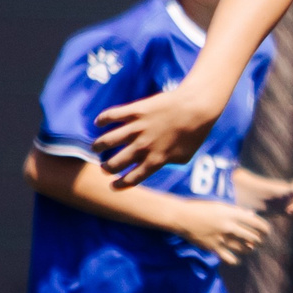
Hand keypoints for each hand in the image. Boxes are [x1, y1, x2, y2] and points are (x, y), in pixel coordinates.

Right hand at [95, 87, 226, 188]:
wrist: (196, 107)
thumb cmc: (195, 133)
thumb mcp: (185, 156)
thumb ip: (170, 163)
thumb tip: (162, 164)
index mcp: (156, 160)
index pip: (132, 178)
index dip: (120, 184)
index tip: (112, 185)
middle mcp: (143, 147)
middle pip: (115, 163)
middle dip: (107, 168)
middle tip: (105, 167)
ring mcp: (137, 129)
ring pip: (107, 141)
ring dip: (98, 147)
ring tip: (96, 148)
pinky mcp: (134, 111)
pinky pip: (111, 116)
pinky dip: (102, 120)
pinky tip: (98, 123)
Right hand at [177, 201, 272, 264]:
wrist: (182, 216)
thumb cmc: (201, 208)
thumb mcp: (220, 205)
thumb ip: (237, 211)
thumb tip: (252, 216)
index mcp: (232, 214)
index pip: (257, 223)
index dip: (265, 228)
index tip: (267, 232)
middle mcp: (229, 226)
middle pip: (253, 237)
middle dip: (259, 240)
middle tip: (260, 241)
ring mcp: (222, 238)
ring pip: (244, 248)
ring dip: (249, 249)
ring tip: (250, 248)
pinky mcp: (214, 248)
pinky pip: (230, 258)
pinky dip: (235, 260)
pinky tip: (236, 259)